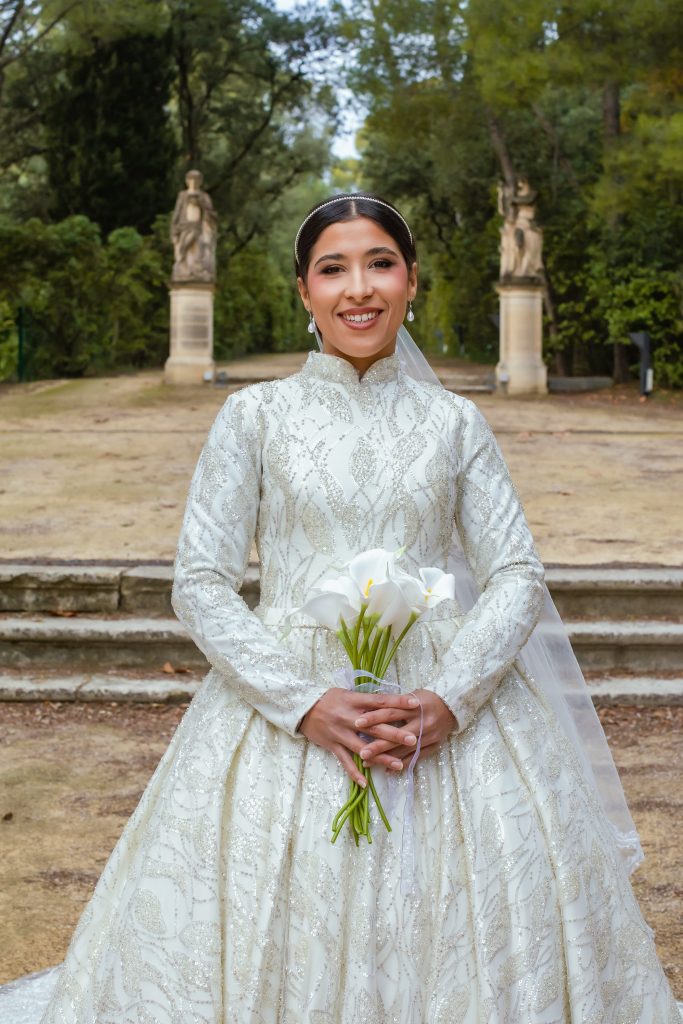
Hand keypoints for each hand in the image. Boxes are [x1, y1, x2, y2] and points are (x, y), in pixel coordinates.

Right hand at [298, 688, 424, 786]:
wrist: (302, 708)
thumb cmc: (328, 699)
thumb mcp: (347, 693)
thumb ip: (366, 700)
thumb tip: (389, 703)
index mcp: (354, 700)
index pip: (380, 701)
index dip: (397, 702)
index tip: (415, 704)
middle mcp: (349, 717)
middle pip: (375, 726)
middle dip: (394, 734)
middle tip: (414, 739)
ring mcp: (340, 733)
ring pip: (363, 747)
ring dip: (381, 757)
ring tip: (398, 765)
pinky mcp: (332, 745)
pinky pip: (344, 761)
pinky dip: (354, 772)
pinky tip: (365, 783)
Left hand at [352, 689, 456, 769]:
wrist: (453, 705)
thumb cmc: (427, 698)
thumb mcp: (412, 696)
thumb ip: (395, 705)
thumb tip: (370, 710)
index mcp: (413, 706)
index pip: (390, 712)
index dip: (373, 717)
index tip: (357, 723)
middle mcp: (421, 721)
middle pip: (395, 733)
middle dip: (377, 744)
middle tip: (360, 752)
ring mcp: (428, 735)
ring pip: (404, 748)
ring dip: (385, 757)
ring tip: (368, 763)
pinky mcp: (434, 745)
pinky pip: (416, 757)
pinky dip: (402, 764)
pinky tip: (388, 769)